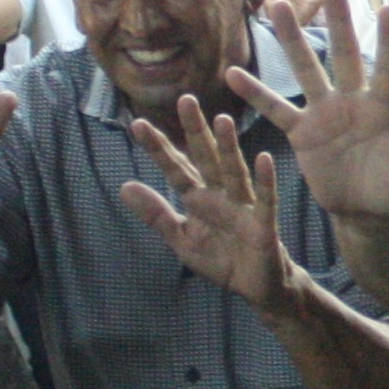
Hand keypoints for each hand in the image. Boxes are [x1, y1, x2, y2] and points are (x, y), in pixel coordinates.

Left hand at [121, 96, 301, 310]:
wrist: (255, 289)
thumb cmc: (221, 259)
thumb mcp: (181, 239)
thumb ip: (156, 214)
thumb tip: (124, 185)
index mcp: (198, 199)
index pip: (176, 168)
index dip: (159, 148)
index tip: (138, 124)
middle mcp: (220, 196)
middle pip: (205, 159)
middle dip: (195, 131)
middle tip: (185, 100)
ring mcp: (243, 207)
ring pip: (234, 172)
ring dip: (229, 147)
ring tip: (222, 119)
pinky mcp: (263, 224)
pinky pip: (264, 200)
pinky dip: (264, 180)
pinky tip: (263, 157)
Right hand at [231, 0, 388, 221]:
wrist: (372, 212)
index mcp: (385, 107)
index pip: (386, 69)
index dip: (385, 41)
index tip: (386, 6)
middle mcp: (354, 102)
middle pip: (344, 55)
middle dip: (336, 21)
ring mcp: (326, 115)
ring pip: (307, 71)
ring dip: (291, 41)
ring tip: (275, 5)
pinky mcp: (304, 134)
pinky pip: (278, 109)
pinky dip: (257, 94)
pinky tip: (232, 73)